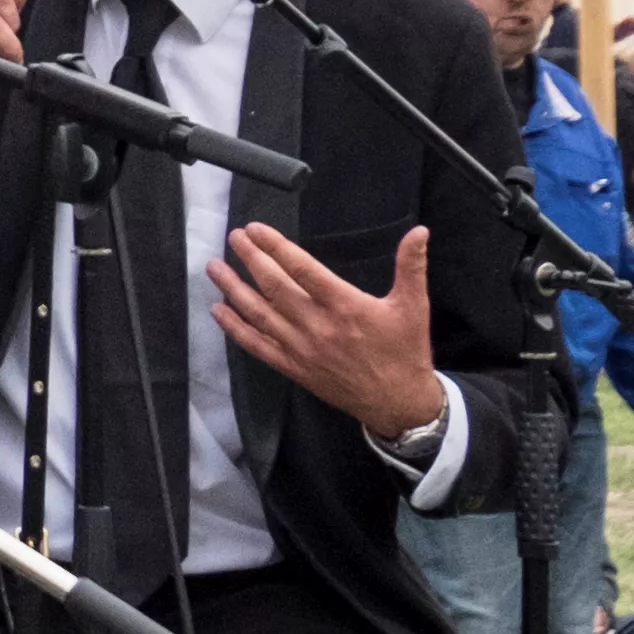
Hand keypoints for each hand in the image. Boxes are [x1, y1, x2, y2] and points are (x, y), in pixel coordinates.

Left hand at [209, 223, 444, 434]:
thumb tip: (420, 232)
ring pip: (259, 314)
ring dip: (233, 289)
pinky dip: (235, 328)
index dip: (276, 246)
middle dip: (251, 259)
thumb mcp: (414, 306)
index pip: (302, 269)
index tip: (255, 229)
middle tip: (233, 237)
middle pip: (275, 287)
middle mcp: (318, 325)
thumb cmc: (405, 351)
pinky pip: (257, 346)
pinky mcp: (293, 367)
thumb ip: (412, 266)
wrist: (398, 403)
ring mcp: (301, 348)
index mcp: (345, 306)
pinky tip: (217, 311)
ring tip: (214, 267)